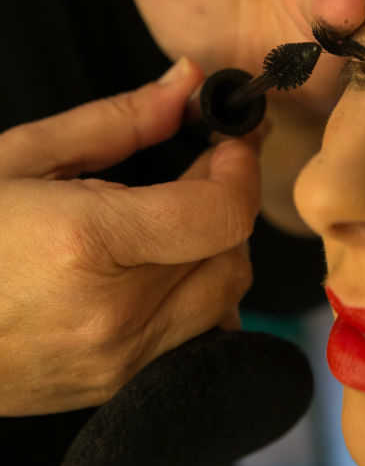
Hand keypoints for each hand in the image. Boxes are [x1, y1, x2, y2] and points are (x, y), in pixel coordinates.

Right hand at [0, 59, 258, 414]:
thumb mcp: (22, 158)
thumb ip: (119, 119)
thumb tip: (189, 80)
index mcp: (88, 244)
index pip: (222, 213)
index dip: (240, 169)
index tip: (231, 141)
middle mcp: (113, 312)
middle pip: (233, 253)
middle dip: (230, 202)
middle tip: (204, 169)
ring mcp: (116, 359)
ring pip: (225, 297)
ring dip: (217, 249)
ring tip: (174, 217)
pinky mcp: (114, 384)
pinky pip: (195, 334)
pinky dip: (197, 295)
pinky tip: (157, 267)